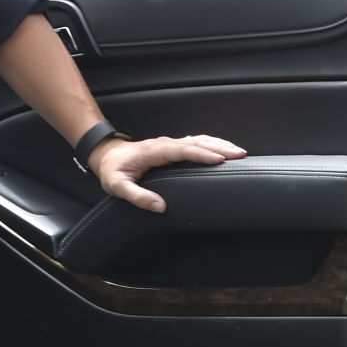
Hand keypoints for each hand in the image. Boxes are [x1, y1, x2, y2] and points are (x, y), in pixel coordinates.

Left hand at [88, 134, 246, 213]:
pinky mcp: (172, 147)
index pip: (182, 150)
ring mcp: (169, 144)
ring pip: (198, 140)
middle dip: (219, 147)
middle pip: (196, 142)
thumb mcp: (118, 187)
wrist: (107, 155)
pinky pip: (195, 142)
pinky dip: (211, 144)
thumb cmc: (112, 171)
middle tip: (239, 154)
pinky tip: (223, 149)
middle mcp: (164, 144)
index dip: (201, 154)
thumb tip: (160, 206)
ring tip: (238, 151)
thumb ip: (137, 197)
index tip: (220, 159)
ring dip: (219, 144)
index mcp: (154, 151)